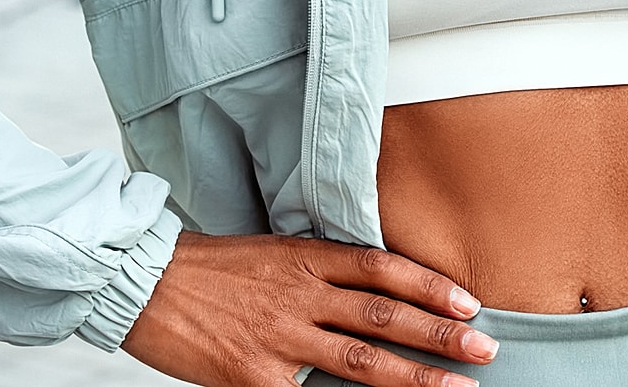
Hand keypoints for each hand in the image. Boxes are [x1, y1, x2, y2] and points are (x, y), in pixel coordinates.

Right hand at [121, 231, 496, 386]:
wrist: (140, 282)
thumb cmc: (206, 270)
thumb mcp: (269, 253)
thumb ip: (317, 272)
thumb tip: (372, 291)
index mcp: (304, 257)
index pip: (381, 268)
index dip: (429, 284)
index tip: (469, 301)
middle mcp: (299, 295)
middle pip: (384, 315)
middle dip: (441, 334)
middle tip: (486, 347)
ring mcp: (278, 338)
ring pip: (361, 360)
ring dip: (416, 376)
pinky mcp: (254, 377)